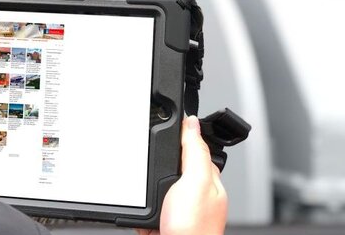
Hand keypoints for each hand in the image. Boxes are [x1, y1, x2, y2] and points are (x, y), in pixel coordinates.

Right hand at [136, 116, 227, 234]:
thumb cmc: (194, 230)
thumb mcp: (195, 182)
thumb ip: (195, 152)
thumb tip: (192, 122)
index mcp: (207, 180)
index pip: (194, 146)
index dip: (179, 132)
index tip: (164, 119)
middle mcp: (194, 193)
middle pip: (171, 163)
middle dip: (156, 160)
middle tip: (146, 157)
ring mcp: (177, 208)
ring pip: (155, 184)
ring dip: (145, 184)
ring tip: (141, 187)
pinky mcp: (162, 221)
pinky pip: (145, 205)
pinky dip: (138, 205)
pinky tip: (137, 207)